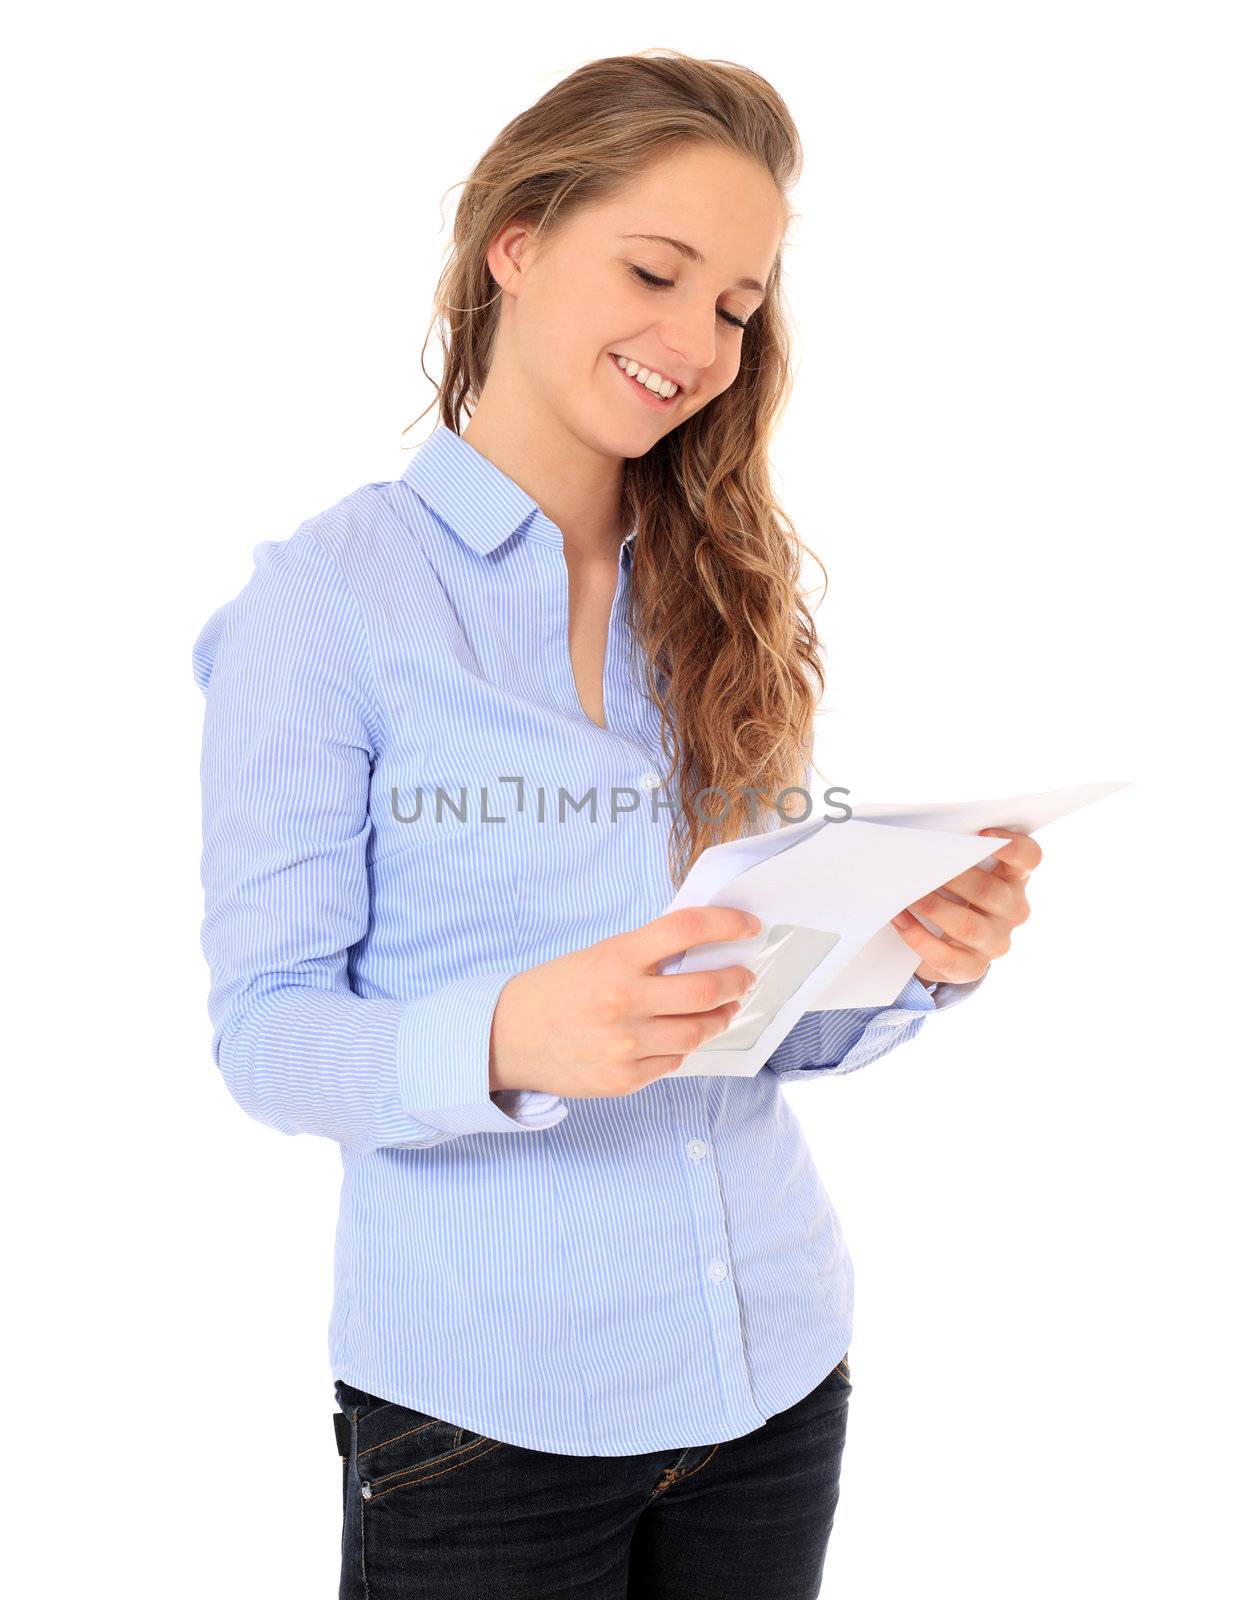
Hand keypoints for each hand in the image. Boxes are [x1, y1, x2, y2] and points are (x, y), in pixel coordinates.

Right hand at [490, 906, 761, 1099]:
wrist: (506, 1039)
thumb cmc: (554, 991)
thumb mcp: (597, 956)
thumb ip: (646, 955)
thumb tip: (704, 952)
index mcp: (616, 958)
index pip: (688, 929)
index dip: (728, 923)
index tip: (749, 926)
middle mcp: (624, 1000)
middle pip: (707, 988)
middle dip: (737, 980)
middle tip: (744, 977)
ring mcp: (625, 1044)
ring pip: (698, 1030)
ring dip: (721, 1017)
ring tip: (724, 1009)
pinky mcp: (624, 1078)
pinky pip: (674, 1060)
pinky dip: (684, 1046)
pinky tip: (681, 1035)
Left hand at [889, 827, 1041, 984]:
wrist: (943, 939)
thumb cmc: (951, 890)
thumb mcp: (959, 870)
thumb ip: (952, 853)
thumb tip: (923, 841)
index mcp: (1014, 877)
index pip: (1029, 857)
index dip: (1012, 846)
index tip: (983, 834)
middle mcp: (1013, 909)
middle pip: (990, 892)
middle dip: (952, 878)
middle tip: (921, 867)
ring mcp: (997, 941)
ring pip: (968, 926)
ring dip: (933, 908)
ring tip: (905, 895)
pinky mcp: (974, 967)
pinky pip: (947, 957)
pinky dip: (919, 938)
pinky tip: (900, 921)